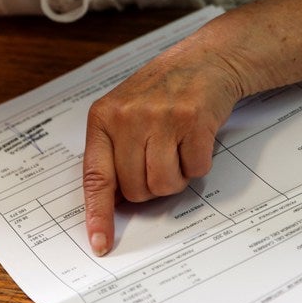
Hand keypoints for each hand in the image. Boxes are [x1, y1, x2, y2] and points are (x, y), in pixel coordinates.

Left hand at [82, 33, 245, 255]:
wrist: (205, 59)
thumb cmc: (162, 90)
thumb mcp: (124, 112)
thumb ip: (113, 151)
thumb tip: (113, 202)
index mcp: (103, 117)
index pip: (95, 176)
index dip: (97, 214)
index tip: (100, 243)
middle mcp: (128, 116)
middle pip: (135, 189)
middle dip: (151, 186)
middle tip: (160, 159)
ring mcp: (160, 117)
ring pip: (164, 184)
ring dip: (176, 177)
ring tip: (177, 148)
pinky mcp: (193, 120)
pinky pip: (195, 170)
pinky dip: (198, 163)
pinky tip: (195, 138)